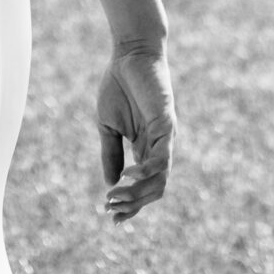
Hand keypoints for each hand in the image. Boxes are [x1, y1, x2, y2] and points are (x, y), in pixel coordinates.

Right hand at [95, 43, 173, 221]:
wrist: (130, 55)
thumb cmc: (118, 86)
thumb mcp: (107, 126)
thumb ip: (110, 153)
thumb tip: (111, 184)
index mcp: (145, 149)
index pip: (143, 186)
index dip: (130, 205)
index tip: (111, 218)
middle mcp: (159, 149)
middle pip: (154, 189)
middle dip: (133, 204)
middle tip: (111, 209)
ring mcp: (165, 139)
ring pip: (159, 179)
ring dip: (138, 194)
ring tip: (116, 198)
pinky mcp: (166, 126)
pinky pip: (161, 157)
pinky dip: (146, 172)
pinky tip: (128, 176)